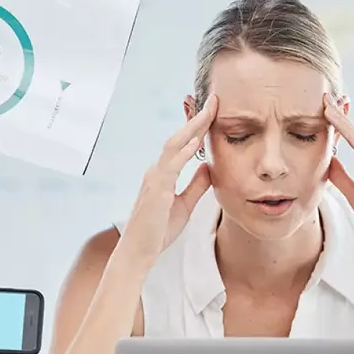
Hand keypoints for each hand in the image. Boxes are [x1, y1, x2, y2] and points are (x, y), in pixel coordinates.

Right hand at [117, 95, 217, 261]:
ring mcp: (154, 179)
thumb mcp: (185, 205)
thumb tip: (209, 166)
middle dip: (197, 118)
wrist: (139, 253)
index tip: (213, 110)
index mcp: (164, 174)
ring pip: (173, 145)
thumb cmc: (158, 231)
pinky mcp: (155, 190)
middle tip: (214, 100)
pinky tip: (196, 140)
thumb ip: (196, 185)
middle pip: (178, 138)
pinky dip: (183, 152)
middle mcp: (157, 171)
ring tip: (209, 111)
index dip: (197, 126)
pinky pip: (170, 166)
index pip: (182, 144)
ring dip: (192, 127)